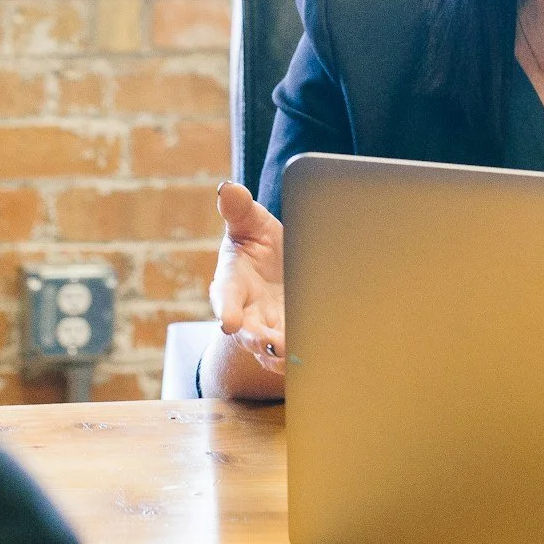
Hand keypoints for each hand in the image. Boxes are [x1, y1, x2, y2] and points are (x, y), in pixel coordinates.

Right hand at [211, 181, 284, 375]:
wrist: (280, 270)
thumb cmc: (258, 243)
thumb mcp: (250, 223)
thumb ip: (239, 209)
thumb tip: (227, 187)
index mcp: (232, 282)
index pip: (226, 296)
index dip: (227, 309)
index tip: (228, 322)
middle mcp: (247, 312)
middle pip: (247, 332)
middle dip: (257, 339)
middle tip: (270, 343)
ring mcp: (268, 329)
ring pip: (270, 350)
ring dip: (281, 353)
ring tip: (294, 353)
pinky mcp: (290, 339)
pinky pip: (292, 355)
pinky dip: (302, 356)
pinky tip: (318, 353)